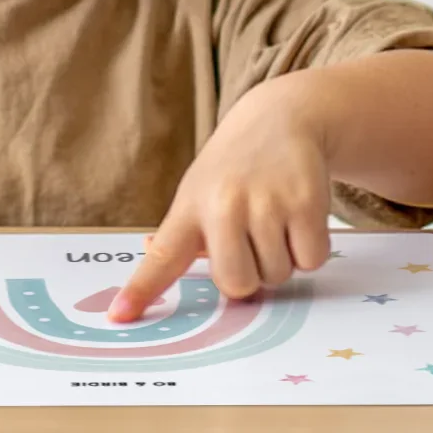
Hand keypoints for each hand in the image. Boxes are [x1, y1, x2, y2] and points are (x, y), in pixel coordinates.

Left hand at [108, 80, 331, 319]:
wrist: (281, 117)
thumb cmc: (235, 169)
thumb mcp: (198, 192)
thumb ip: (178, 242)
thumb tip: (135, 297)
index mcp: (191, 208)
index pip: (163, 256)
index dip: (141, 290)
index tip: (121, 315)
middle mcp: (224, 204)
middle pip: (238, 284)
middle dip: (251, 274)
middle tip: (253, 241)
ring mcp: (267, 201)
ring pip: (278, 275)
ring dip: (282, 258)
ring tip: (277, 218)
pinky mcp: (306, 200)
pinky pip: (311, 259)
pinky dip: (310, 247)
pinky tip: (300, 215)